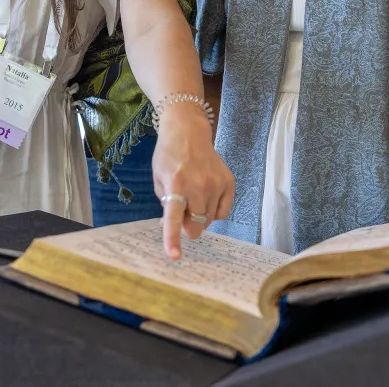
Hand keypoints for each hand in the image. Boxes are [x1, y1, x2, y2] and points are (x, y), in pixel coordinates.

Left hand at [151, 106, 234, 259]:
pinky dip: (214, 211)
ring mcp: (216, 183)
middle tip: (184, 213)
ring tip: (194, 197)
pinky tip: (207, 197)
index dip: (173, 239)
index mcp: (176, 184)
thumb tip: (178, 228)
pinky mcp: (229, 182)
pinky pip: (223, 212)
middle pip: (196, 225)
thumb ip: (167, 204)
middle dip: (188, 226)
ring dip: (200, 217)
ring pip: (210, 220)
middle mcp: (198, 185)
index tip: (174, 256)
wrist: (188, 132)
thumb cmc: (169, 156)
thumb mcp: (159, 179)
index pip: (174, 218)